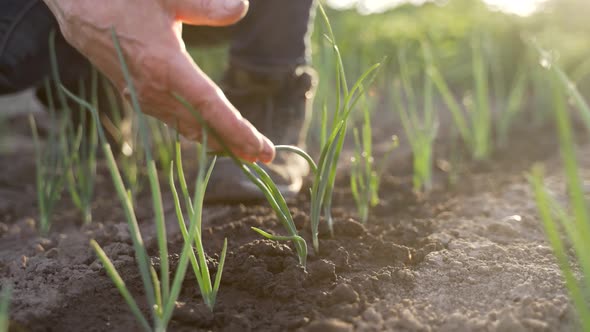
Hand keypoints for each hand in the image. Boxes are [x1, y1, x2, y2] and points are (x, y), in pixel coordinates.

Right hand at [42, 0, 274, 162]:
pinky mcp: (136, 96)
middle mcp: (155, 90)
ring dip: (216, 141)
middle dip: (236, 144)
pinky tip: (208, 134)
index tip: (263, 150)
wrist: (77, 7)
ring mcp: (144, 97)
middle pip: (204, 127)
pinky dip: (195, 131)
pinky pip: (172, 120)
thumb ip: (206, 7)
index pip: (213, 109)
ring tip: (243, 151)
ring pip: (187, 128)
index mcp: (167, 67)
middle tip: (264, 158)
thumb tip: (241, 8)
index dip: (240, 132)